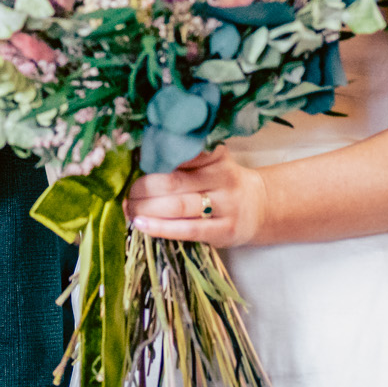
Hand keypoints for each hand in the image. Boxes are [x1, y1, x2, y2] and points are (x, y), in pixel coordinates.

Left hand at [123, 146, 268, 247]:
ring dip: (146, 208)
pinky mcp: (224, 231)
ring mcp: (225, 206)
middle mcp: (222, 178)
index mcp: (216, 156)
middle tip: (127, 192)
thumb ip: (184, 158)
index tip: (132, 164)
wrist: (260, 207)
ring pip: (177, 206)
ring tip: (129, 209)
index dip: (151, 160)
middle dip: (143, 187)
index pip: (178, 155)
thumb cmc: (222, 182)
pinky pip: (186, 230)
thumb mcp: (211, 162)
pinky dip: (160, 228)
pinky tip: (141, 225)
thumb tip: (138, 158)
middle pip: (173, 181)